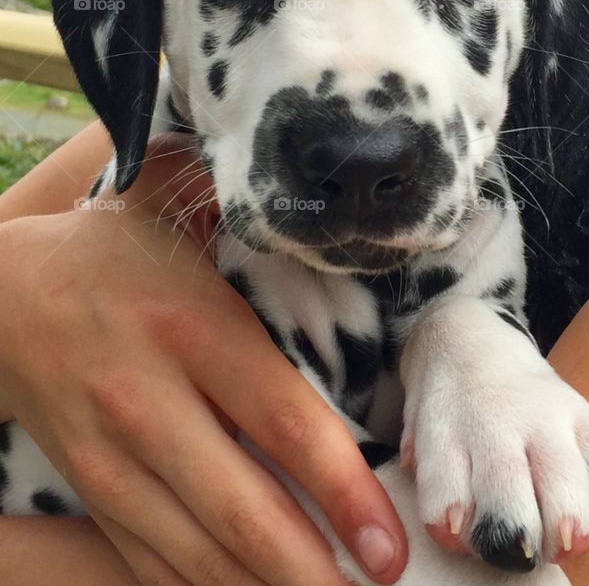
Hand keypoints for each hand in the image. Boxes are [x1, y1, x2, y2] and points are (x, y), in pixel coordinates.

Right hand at [0, 134, 407, 585]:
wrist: (4, 299)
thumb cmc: (113, 251)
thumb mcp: (174, 208)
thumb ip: (248, 208)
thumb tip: (327, 203)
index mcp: (190, 327)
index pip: (280, 417)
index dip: (341, 485)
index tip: (387, 539)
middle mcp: (150, 402)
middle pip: (242, 508)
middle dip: (314, 568)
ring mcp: (114, 460)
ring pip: (200, 553)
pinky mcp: (95, 494)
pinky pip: (157, 563)